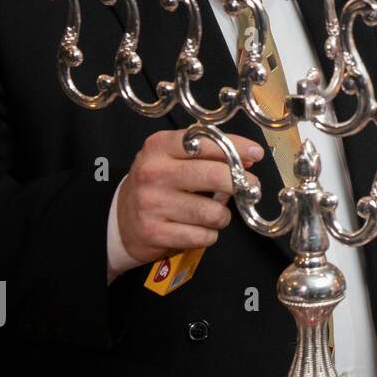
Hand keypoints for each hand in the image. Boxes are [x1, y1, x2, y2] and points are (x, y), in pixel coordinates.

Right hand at [116, 129, 263, 265]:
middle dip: (241, 183)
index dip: (236, 147)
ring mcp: (153, 204)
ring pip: (214, 212)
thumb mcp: (175, 158)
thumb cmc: (157, 184)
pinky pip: (204, 236)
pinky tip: (198, 228)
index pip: (206, 141)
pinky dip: (209, 234)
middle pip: (215, 176)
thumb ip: (210, 153)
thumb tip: (249, 157)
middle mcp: (154, 173)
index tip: (256, 154)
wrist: (120, 219)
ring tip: (213, 212)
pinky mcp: (155, 232)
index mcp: (159, 147)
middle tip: (250, 188)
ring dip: (222, 215)